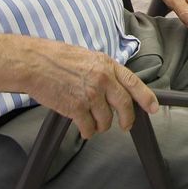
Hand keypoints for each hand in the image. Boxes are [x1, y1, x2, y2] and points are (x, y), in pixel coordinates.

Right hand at [25, 39, 157, 139]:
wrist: (34, 63)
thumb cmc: (56, 58)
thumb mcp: (87, 57)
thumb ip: (103, 71)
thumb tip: (113, 86)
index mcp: (107, 65)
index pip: (134, 83)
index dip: (146, 98)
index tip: (153, 108)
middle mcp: (103, 79)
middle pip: (124, 106)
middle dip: (127, 119)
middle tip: (125, 126)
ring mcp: (90, 94)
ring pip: (106, 120)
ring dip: (101, 126)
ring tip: (93, 123)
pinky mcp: (76, 108)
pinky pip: (89, 127)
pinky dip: (87, 131)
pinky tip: (83, 128)